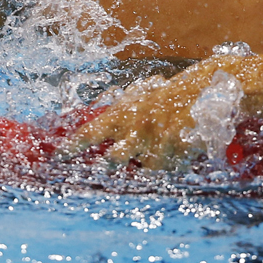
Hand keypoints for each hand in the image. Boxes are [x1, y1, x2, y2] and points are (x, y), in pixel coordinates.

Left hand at [71, 62, 227, 169]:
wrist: (204, 89)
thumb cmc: (166, 95)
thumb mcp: (138, 98)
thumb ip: (117, 111)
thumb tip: (91, 121)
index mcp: (122, 114)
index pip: (89, 133)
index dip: (71, 148)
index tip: (57, 159)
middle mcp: (136, 129)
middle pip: (112, 161)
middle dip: (108, 168)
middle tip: (109, 169)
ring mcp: (158, 141)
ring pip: (145, 172)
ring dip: (149, 170)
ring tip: (158, 158)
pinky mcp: (180, 151)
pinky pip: (170, 172)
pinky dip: (172, 169)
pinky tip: (178, 156)